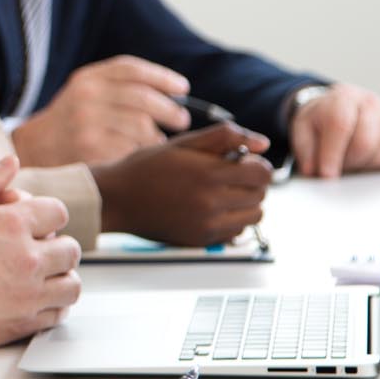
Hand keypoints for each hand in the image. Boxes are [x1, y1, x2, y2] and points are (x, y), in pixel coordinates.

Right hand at [0, 158, 82, 350]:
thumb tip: (11, 162)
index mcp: (12, 224)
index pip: (58, 212)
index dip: (47, 213)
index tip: (36, 222)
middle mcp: (28, 259)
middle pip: (70, 249)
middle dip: (57, 245)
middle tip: (40, 249)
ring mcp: (28, 294)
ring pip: (71, 285)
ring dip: (61, 277)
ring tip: (45, 276)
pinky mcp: (22, 323)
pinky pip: (58, 314)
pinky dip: (54, 306)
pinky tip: (38, 299)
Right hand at [9, 57, 189, 167]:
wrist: (33, 149)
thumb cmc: (71, 121)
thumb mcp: (86, 92)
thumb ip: (120, 86)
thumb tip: (175, 92)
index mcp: (87, 78)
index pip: (132, 69)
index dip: (163, 77)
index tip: (182, 88)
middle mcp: (86, 97)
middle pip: (144, 99)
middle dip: (170, 110)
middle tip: (181, 120)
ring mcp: (87, 124)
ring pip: (142, 128)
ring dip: (157, 137)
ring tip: (157, 142)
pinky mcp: (90, 151)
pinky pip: (132, 151)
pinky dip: (143, 155)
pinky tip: (140, 157)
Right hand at [90, 122, 273, 246]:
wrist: (117, 199)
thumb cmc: (145, 168)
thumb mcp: (183, 143)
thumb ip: (224, 137)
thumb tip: (262, 142)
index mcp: (208, 174)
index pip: (262, 173)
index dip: (258, 164)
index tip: (246, 162)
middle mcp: (211, 203)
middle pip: (260, 195)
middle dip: (252, 183)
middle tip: (232, 176)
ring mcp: (207, 225)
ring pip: (254, 217)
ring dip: (247, 204)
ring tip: (225, 193)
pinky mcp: (201, 240)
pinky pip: (236, 233)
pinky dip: (232, 221)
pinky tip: (213, 209)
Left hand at [290, 83, 379, 177]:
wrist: (339, 105)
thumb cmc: (322, 118)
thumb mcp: (303, 128)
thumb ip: (306, 150)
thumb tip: (313, 171)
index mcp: (343, 97)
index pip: (340, 126)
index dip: (333, 154)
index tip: (327, 175)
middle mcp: (370, 102)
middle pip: (366, 142)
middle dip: (350, 163)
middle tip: (338, 168)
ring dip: (365, 165)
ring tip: (350, 161)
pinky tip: (366, 159)